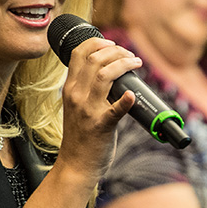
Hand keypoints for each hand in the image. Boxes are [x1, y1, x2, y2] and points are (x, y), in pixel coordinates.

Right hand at [58, 37, 139, 176]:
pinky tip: (132, 95)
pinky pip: (114, 110)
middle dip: (116, 51)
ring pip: (104, 75)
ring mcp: (88, 110)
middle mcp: (76, 96)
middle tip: (130, 55)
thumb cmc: (80, 134)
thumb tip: (110, 70)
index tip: (111, 42)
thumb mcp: (75, 106)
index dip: (96, 42)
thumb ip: (86, 88)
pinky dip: (125, 101)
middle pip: (94, 60)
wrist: (76, 164)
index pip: (78, 54)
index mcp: (70, 89)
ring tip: (136, 63)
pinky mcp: (101, 126)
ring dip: (123, 64)